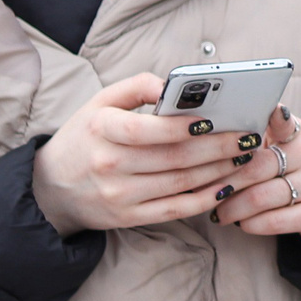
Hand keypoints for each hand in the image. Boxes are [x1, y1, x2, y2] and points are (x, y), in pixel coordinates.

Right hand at [30, 73, 266, 234]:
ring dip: (219, 171)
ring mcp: (119, 195)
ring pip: (180, 183)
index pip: (146, 129)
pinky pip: (175, 209)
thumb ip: (137, 86)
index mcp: (102, 129)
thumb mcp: (100, 102)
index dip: (183, 126)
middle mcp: (110, 164)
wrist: (51, 187)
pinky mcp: (129, 217)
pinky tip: (227, 186)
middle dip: (218, 148)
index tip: (215, 119)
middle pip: (174, 157)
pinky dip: (205, 199)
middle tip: (248, 137)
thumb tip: (173, 83)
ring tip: (245, 157)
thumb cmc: (85, 136)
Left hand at [207, 107, 300, 249]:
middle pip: (257, 167)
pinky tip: (241, 223)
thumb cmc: (292, 172)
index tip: (245, 127)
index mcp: (298, 133)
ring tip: (218, 212)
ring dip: (232, 208)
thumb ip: (254, 140)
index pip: (282, 121)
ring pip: (261, 197)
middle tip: (205, 193)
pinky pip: (274, 221)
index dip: (266, 120)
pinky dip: (250, 224)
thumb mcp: (282, 149)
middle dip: (225, 182)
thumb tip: (207, 142)